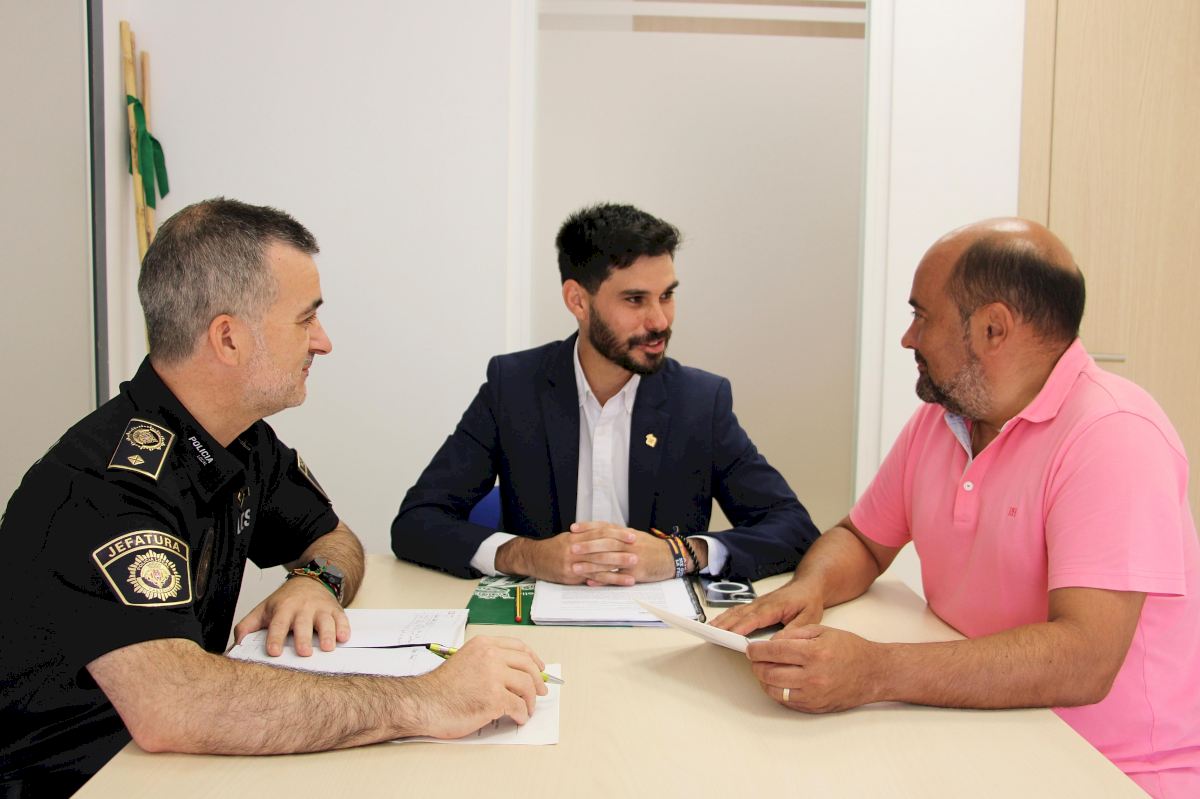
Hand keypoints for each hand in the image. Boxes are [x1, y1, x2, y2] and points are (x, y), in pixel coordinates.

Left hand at [233, 574, 348, 656]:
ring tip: (327, 647)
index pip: (278, 624)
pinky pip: (341, 618)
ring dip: (327, 634)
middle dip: (303, 638)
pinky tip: (343, 637)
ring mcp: (320, 608)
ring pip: (325, 621)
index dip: (275, 638)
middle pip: (303, 623)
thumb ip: (246, 627)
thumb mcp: (263, 610)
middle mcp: (302, 607)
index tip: (273, 651)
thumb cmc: (284, 601)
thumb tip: (235, 645)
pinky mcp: (335, 610)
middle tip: (304, 652)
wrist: (309, 581)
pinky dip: (344, 628)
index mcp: (282, 609)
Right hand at [413, 636, 548, 738]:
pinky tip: (518, 718)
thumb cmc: (441, 688)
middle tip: (541, 691)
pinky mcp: (494, 699)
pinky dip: (522, 714)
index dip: (533, 659)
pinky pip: (519, 706)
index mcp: (484, 645)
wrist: (424, 703)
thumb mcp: (466, 660)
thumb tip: (514, 673)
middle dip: (538, 681)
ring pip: (527, 686)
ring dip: (531, 700)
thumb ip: (488, 661)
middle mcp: (491, 656)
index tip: (539, 668)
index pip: (519, 647)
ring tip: (527, 709)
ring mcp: (493, 677)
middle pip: (528, 665)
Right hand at [497, 524, 690, 585]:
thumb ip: (586, 535)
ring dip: (618, 566)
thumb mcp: (568, 537)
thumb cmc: (553, 548)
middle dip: (621, 549)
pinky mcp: (571, 576)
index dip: (617, 533)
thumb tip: (606, 533)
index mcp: (576, 536)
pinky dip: (607, 579)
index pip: (601, 532)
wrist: (532, 558)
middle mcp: (575, 548)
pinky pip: (592, 578)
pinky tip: (619, 581)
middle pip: (602, 547)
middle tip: (638, 551)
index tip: (632, 535)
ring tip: (634, 567)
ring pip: (599, 563)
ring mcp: (573, 563)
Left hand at [569, 522, 689, 585]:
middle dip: (586, 545)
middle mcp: (628, 544)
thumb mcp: (637, 536)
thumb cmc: (652, 547)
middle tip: (571, 547)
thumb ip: (619, 533)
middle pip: (604, 543)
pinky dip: (603, 579)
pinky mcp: (636, 572)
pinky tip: (590, 581)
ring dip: (590, 564)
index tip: (573, 528)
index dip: (588, 527)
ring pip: (608, 561)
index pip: (604, 527)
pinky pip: (616, 576)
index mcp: (627, 533)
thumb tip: (601, 530)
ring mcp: (632, 558)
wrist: (672, 557)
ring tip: (575, 567)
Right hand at [710, 578, 823, 634]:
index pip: (753, 619)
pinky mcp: (755, 605)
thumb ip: (793, 631)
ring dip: (721, 621)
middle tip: (711, 636)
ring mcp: (756, 603)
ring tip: (708, 631)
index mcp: (773, 606)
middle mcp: (761, 604)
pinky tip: (717, 624)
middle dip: (724, 626)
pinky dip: (725, 617)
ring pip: (735, 612)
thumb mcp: (808, 618)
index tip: (728, 637)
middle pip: (739, 615)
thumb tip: (776, 644)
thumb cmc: (808, 601)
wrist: (808, 585)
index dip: (740, 628)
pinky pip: (737, 611)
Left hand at [747, 625, 882, 712]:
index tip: (751, 649)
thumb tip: (771, 643)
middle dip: (757, 665)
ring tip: (766, 670)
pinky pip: (786, 701)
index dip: (756, 650)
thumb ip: (794, 635)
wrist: (874, 673)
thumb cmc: (851, 650)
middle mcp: (812, 676)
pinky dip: (778, 691)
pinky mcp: (815, 707)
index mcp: (814, 653)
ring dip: (764, 680)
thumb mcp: (823, 631)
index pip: (773, 651)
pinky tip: (780, 681)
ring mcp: (813, 695)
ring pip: (774, 690)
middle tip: (756, 659)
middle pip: (769, 673)